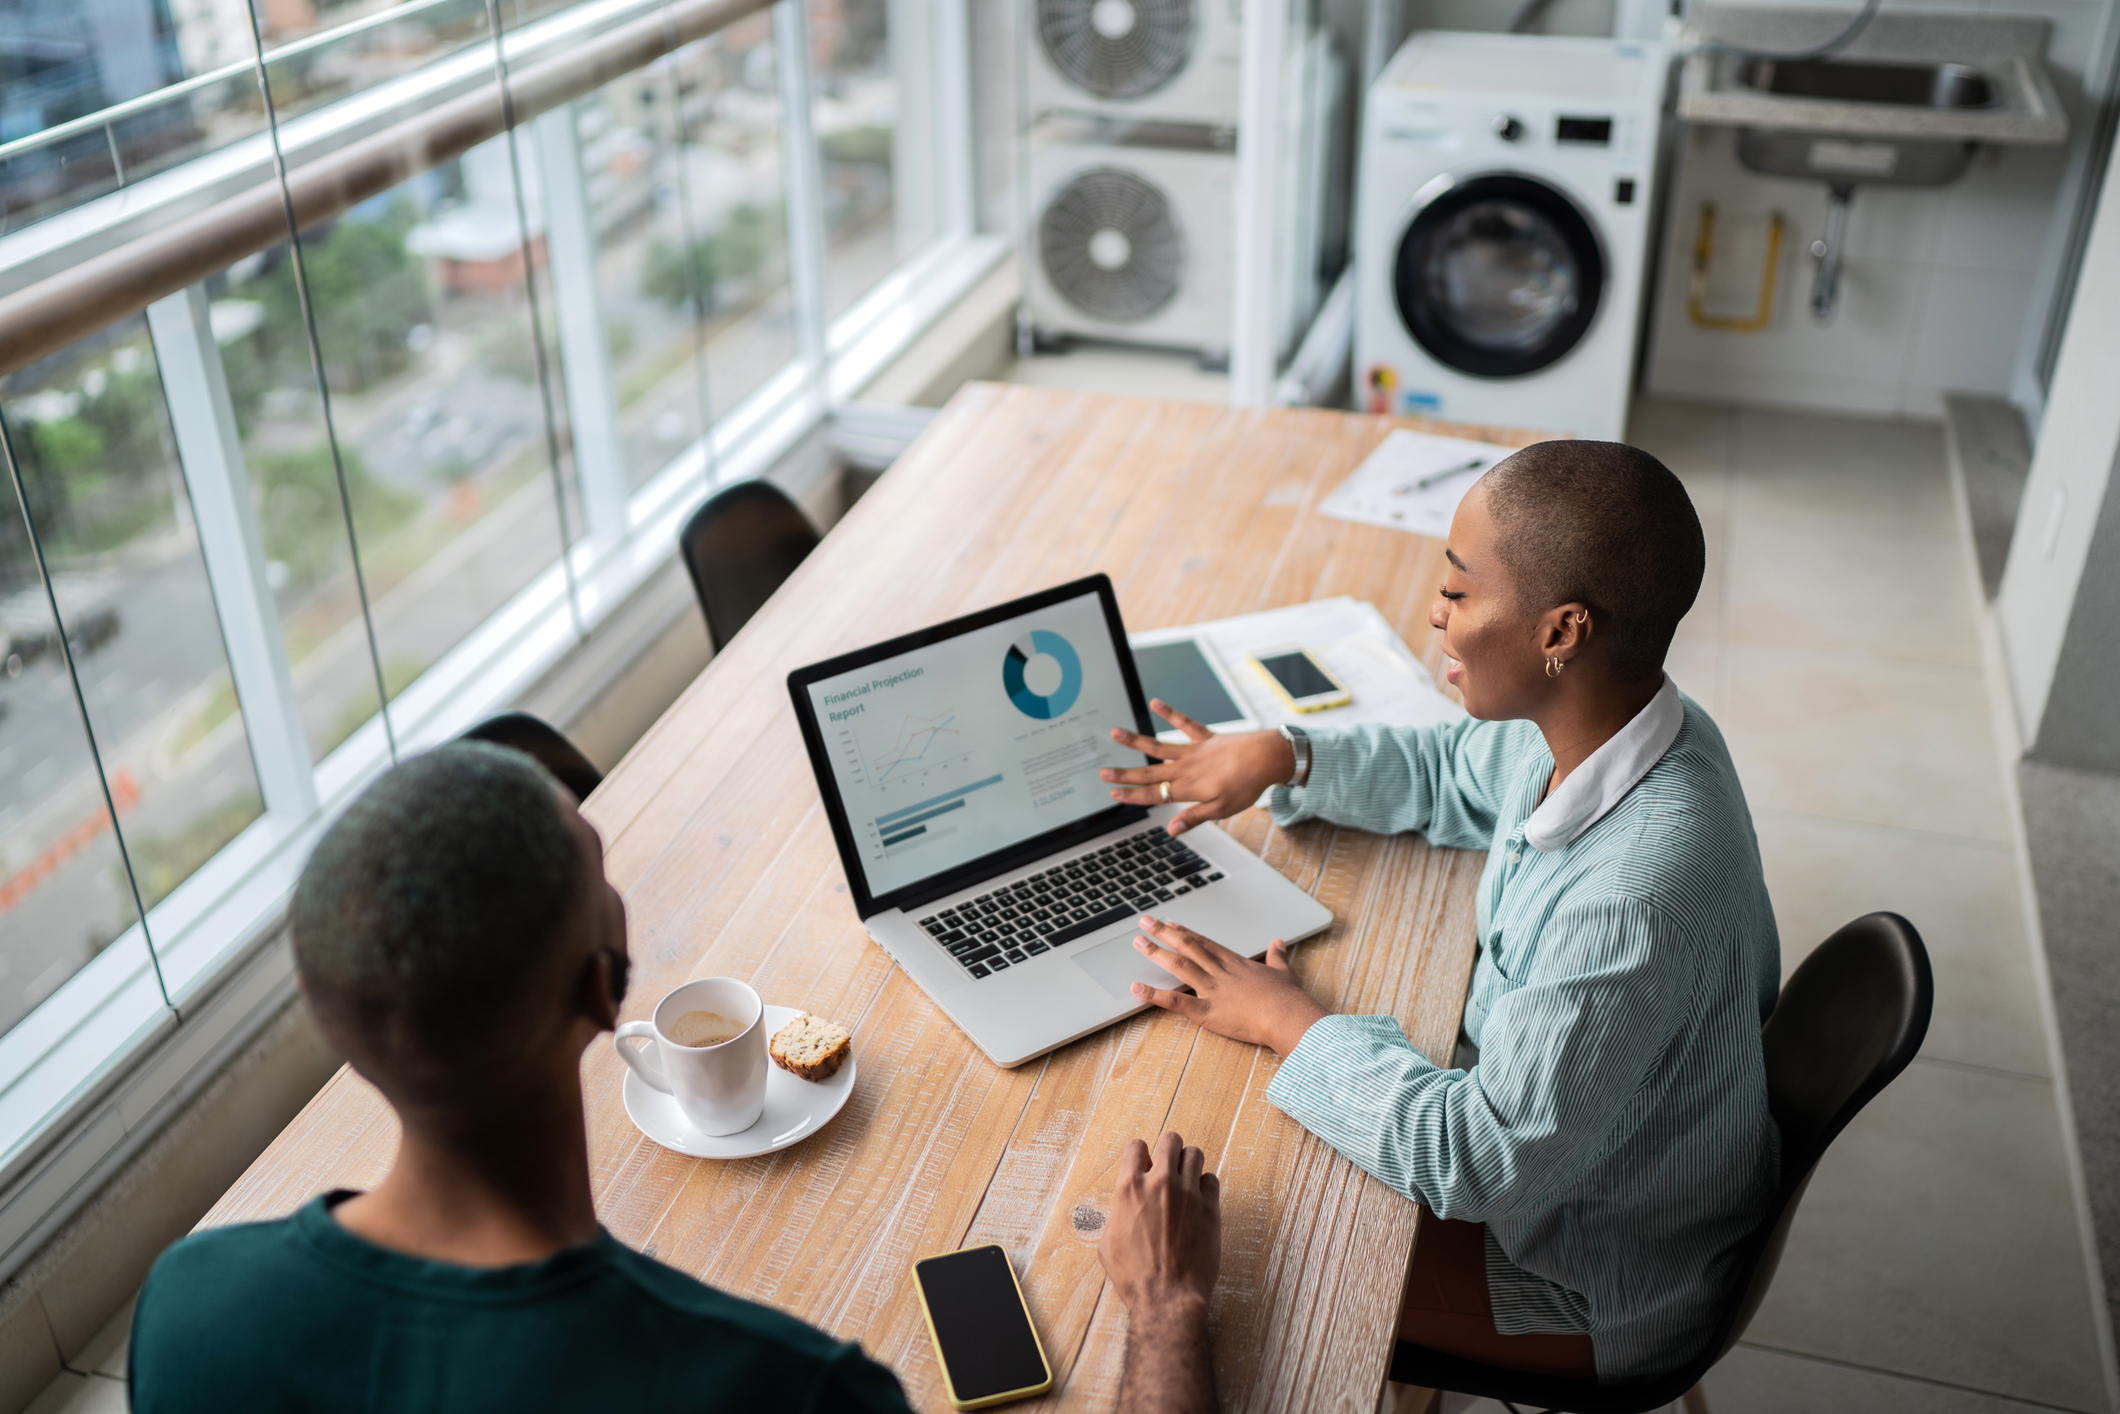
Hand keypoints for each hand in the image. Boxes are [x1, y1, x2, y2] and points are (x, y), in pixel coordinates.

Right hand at [1098, 1132, 1221, 1318]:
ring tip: (1186, 1179)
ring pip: (1195, 1153)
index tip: (1143, 1164)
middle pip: (1170, 1140)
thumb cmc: (1134, 1277)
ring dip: (1188, 1163)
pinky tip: (1199, 1199)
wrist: (1168, 1298)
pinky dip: (1205, 1185)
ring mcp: (1188, 1193)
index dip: (1139, 1153)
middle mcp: (1160, 1183)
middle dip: (1168, 1148)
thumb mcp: (1108, 1244)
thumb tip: (1123, 1206)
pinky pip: (1212, 1179)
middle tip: (1168, 1164)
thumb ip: (1116, 1215)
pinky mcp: (1210, 1207)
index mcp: (1129, 1189)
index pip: (1136, 1146)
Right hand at [1100, 700, 1294, 835]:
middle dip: (1124, 773)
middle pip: (1149, 772)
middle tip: (1101, 771)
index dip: (1131, 795)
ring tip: (1115, 732)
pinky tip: (1155, 703)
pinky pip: (1184, 723)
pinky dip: (1170, 712)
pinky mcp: (1205, 737)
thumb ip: (1193, 817)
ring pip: (1158, 745)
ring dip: (1135, 740)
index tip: (1112, 793)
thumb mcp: (1221, 810)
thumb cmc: (1247, 786)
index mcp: (1187, 788)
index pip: (1153, 794)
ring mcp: (1194, 750)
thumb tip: (1170, 830)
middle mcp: (1185, 768)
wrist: (1267, 758)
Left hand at [1129, 917, 1328, 1055]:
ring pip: (1180, 966)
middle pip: (1188, 947)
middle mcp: (1220, 972)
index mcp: (1236, 963)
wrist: (1288, 1016)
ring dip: (1156, 953)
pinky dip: (1155, 995)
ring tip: (1138, 942)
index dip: (1185, 932)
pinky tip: (1137, 988)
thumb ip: (1277, 957)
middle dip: (1164, 933)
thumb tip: (1278, 943)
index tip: (1171, 923)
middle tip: (1144, 921)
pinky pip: (1177, 1002)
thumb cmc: (1289, 998)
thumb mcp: (1284, 972)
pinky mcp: (1208, 1012)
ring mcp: (1212, 990)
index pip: (1205, 943)